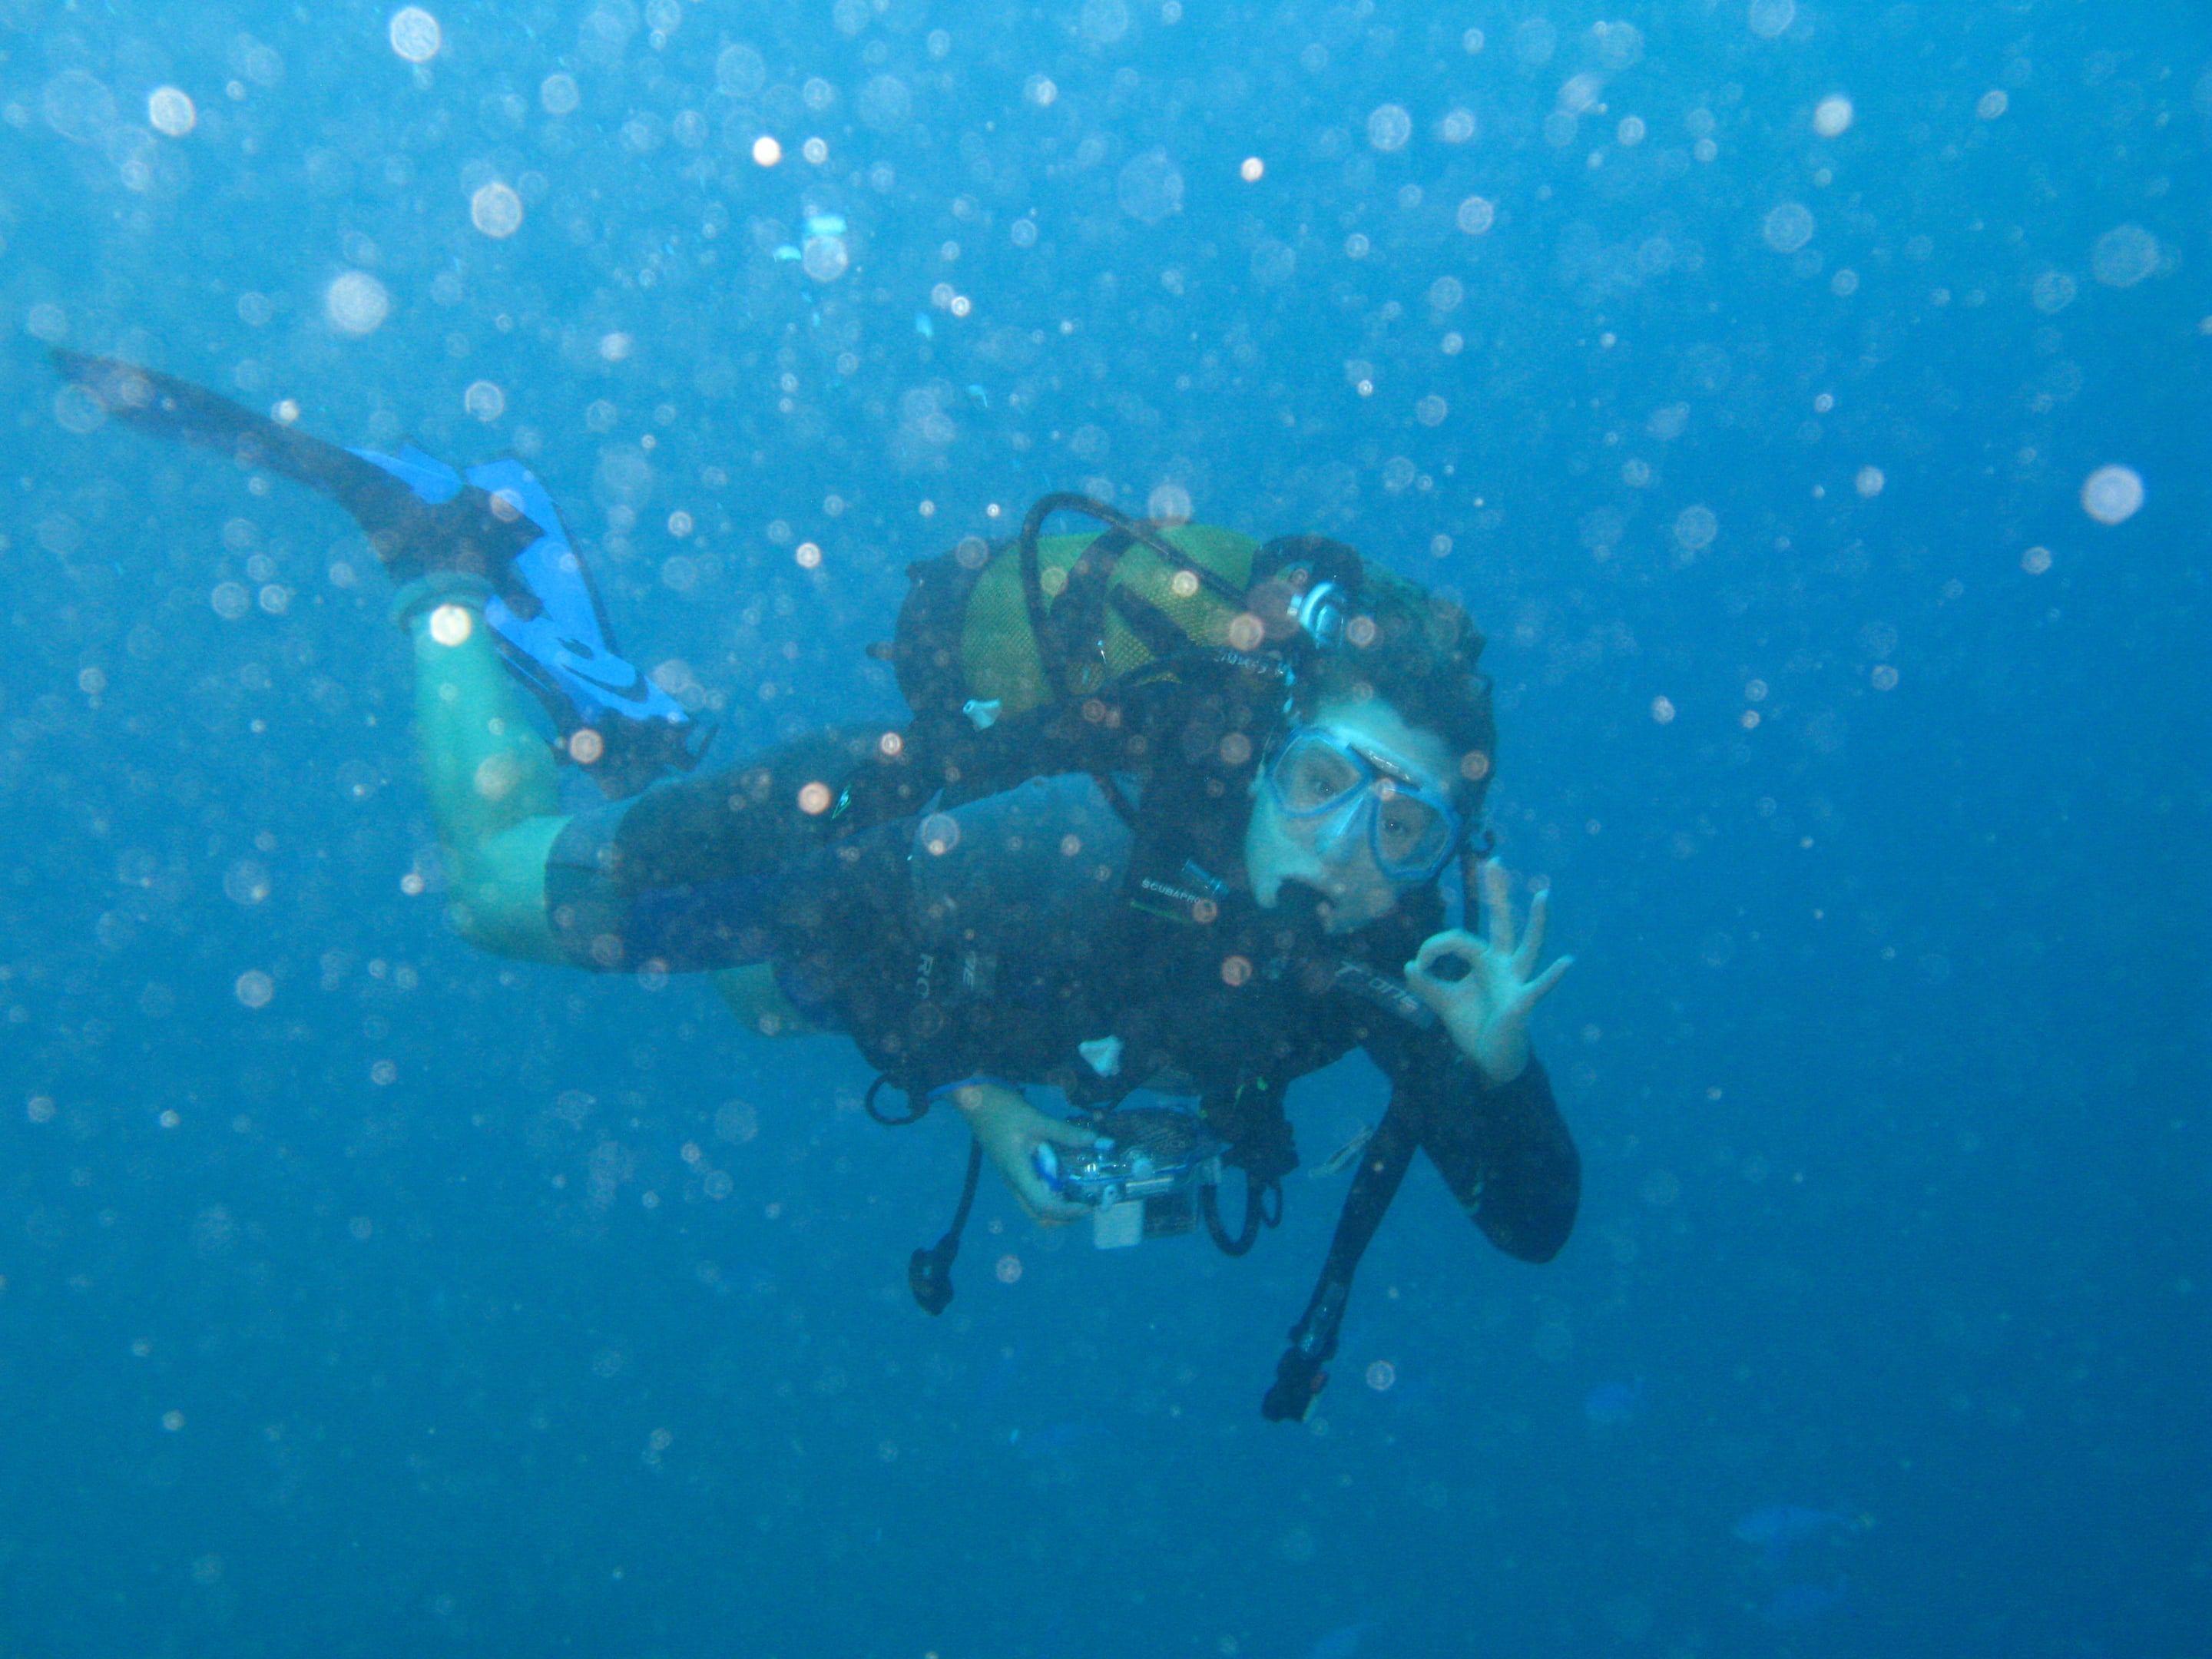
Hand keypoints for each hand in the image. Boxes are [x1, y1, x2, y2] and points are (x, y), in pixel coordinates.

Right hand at [947, 1081, 1106, 1225]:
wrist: (975, 1103)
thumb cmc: (1003, 1112)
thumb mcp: (1037, 1120)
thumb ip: (1065, 1133)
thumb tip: (1094, 1140)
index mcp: (1018, 1174)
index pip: (1043, 1206)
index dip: (1067, 1212)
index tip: (1087, 1206)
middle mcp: (1014, 1183)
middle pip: (1038, 1215)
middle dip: (1063, 1217)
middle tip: (1085, 1204)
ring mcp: (1011, 1179)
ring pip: (1033, 1206)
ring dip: (1056, 1207)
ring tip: (1077, 1194)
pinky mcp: (1012, 1172)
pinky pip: (1031, 1193)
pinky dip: (1049, 1194)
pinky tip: (1063, 1178)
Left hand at [1404, 858, 1573, 1086]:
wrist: (1488, 1059)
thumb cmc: (1473, 1025)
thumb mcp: (1443, 1002)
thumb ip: (1425, 984)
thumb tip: (1409, 965)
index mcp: (1484, 961)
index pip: (1458, 939)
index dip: (1434, 946)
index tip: (1419, 963)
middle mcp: (1503, 965)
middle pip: (1501, 923)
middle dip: (1496, 893)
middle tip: (1493, 861)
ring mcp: (1516, 981)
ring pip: (1529, 946)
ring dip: (1536, 923)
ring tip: (1544, 896)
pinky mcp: (1522, 1003)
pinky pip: (1539, 988)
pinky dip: (1552, 977)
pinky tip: (1566, 963)